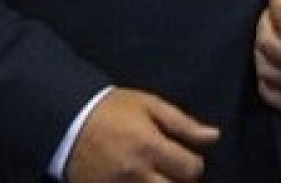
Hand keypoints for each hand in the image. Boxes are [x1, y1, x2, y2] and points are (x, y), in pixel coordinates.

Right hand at [64, 87, 219, 182]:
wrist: (66, 121)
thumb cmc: (109, 110)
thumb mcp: (147, 105)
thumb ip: (182, 123)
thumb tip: (213, 136)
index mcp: (150, 147)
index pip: (192, 170)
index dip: (193, 164)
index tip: (184, 158)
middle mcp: (137, 173)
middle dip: (179, 182)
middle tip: (171, 171)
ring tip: (155, 177)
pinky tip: (141, 180)